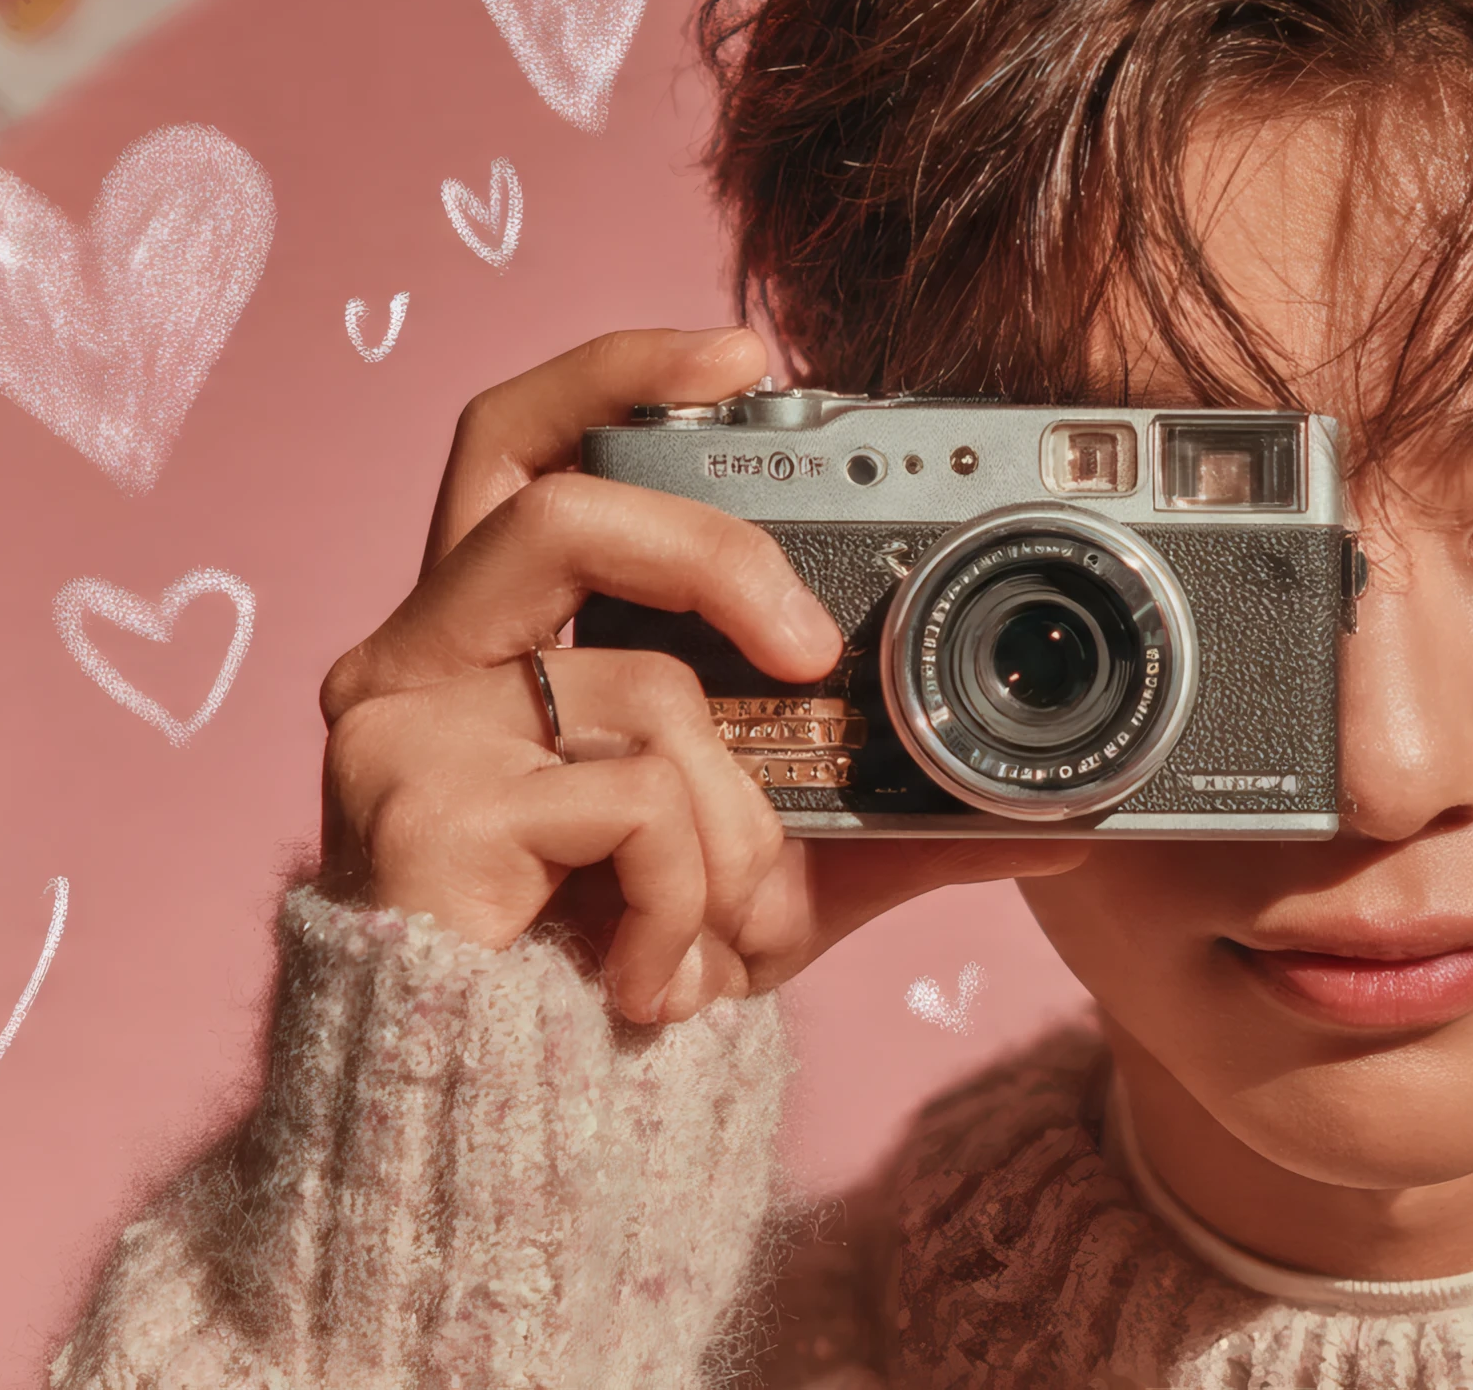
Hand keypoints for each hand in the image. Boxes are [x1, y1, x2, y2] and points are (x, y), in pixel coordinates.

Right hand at [314, 329, 1088, 1023]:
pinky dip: (686, 893)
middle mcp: (420, 655)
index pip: (525, 440)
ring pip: (640, 686)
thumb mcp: (776, 870)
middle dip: (711, 552)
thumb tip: (1069, 824)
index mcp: (494, 631)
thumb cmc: (620, 963)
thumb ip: (894, 823)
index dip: (621, 373)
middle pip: (552, 498)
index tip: (745, 350)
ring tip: (726, 919)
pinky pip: (627, 802)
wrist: (508, 1122)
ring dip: (732, 819)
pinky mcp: (411, 813)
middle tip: (809, 648)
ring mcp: (403, 729)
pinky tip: (656, 971)